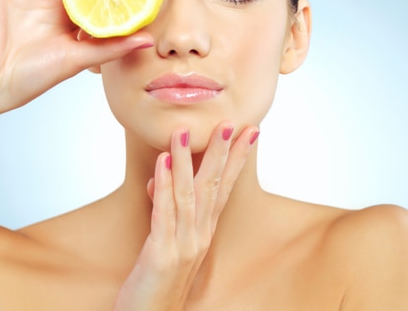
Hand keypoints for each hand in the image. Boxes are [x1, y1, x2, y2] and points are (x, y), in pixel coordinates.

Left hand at [113, 122, 257, 310]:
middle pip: (214, 187)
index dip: (237, 159)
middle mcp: (199, 236)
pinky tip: (162, 163)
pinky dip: (163, 186)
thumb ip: (168, 208)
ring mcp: (183, 245)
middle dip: (222, 153)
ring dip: (186, 160)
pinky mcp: (161, 254)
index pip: (225, 188)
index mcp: (204, 232)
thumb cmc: (157, 283)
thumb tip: (163, 175)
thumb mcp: (166, 240)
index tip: (249, 132)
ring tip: (184, 131)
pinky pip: (164, 214)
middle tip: (230, 123)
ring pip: (188, 194)